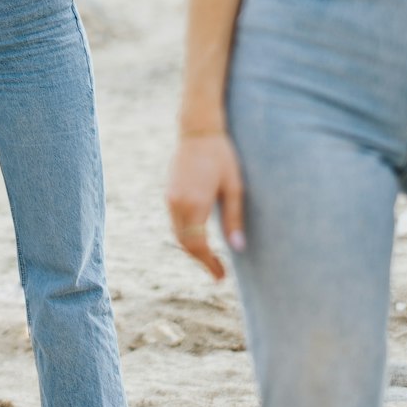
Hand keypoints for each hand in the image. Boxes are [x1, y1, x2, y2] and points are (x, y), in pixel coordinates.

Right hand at [166, 132, 244, 279]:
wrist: (198, 130)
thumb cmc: (222, 156)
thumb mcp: (234, 187)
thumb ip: (234, 219)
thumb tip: (238, 248)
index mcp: (195, 204)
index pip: (198, 245)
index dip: (209, 264)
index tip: (220, 276)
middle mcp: (178, 203)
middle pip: (186, 243)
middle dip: (201, 259)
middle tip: (218, 272)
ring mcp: (170, 197)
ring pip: (178, 233)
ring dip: (192, 248)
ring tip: (211, 258)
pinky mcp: (169, 192)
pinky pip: (175, 221)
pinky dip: (186, 234)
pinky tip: (199, 236)